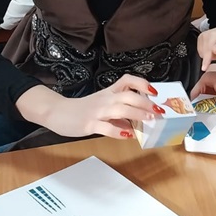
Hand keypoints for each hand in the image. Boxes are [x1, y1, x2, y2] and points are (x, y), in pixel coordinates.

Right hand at [16, 74, 157, 139]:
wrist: (57, 112)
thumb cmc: (82, 109)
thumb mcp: (102, 104)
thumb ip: (120, 112)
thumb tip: (137, 122)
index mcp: (109, 92)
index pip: (127, 80)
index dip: (142, 83)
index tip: (154, 91)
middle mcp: (105, 99)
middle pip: (128, 96)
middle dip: (145, 103)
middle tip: (158, 111)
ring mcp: (97, 112)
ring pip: (120, 110)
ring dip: (137, 114)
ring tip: (149, 120)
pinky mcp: (89, 124)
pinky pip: (106, 128)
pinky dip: (119, 132)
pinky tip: (128, 135)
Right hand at [197, 26, 215, 70]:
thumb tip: (214, 50)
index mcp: (212, 34)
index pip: (208, 50)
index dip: (206, 60)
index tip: (204, 68)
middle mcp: (204, 35)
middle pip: (204, 53)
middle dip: (213, 57)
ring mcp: (201, 37)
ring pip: (202, 54)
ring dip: (210, 56)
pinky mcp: (200, 41)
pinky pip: (201, 53)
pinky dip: (208, 54)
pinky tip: (214, 50)